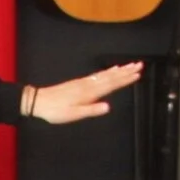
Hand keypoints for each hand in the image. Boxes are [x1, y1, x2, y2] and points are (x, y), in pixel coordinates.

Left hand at [28, 62, 142, 123]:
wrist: (39, 101)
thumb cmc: (56, 111)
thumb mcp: (73, 115)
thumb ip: (91, 110)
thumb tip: (108, 107)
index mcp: (89, 93)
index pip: (111, 84)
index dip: (125, 79)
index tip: (138, 74)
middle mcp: (88, 85)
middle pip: (110, 77)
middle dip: (125, 71)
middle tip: (139, 64)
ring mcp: (84, 83)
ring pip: (105, 74)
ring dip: (118, 70)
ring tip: (130, 65)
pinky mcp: (79, 83)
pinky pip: (97, 75)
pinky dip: (107, 72)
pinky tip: (110, 70)